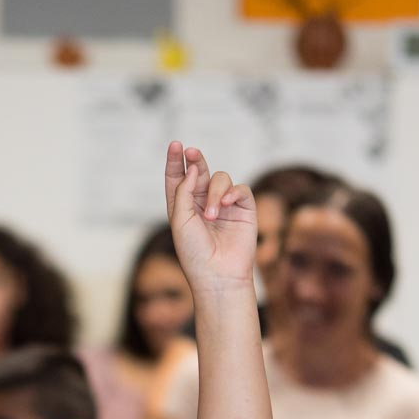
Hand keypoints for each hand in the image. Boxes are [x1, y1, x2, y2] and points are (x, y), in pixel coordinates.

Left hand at [165, 142, 255, 293]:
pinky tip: (226, 205)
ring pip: (220, 179)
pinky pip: (240, 189)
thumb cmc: (194, 252)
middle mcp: (203, 203)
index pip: (178, 178)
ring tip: (212, 215)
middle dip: (195, 160)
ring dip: (214, 193)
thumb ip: (184, 191)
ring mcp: (224, 205)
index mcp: (183, 207)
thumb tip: (193, 169)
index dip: (176, 161)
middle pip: (199, 171)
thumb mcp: (180, 220)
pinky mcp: (244, 209)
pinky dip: (233, 193)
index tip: (175, 145)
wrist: (218, 274)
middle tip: (190, 151)